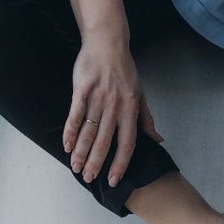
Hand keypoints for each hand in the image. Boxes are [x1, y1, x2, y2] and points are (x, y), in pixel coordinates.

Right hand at [63, 33, 162, 187]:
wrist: (108, 44)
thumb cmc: (125, 70)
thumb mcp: (140, 94)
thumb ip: (146, 120)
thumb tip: (158, 140)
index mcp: (130, 109)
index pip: (127, 143)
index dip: (121, 163)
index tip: (114, 180)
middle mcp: (115, 106)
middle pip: (105, 141)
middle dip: (96, 163)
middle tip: (89, 179)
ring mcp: (98, 98)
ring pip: (88, 131)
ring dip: (81, 152)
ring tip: (75, 167)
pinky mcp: (82, 90)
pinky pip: (75, 115)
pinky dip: (70, 132)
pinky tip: (66, 146)